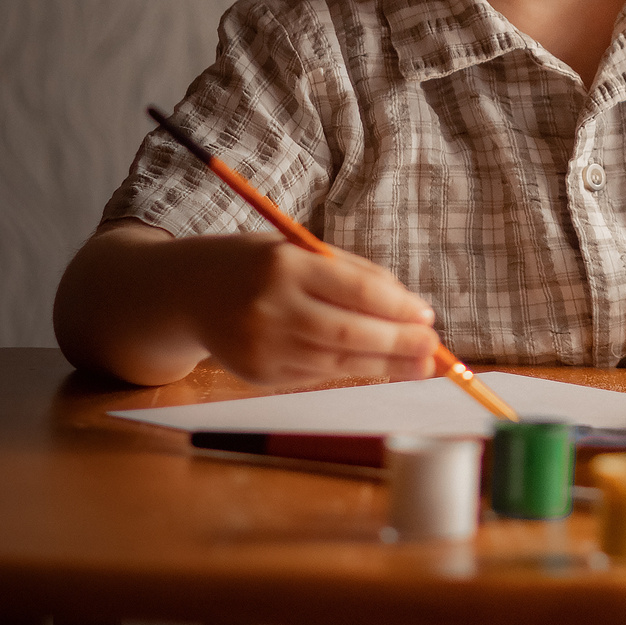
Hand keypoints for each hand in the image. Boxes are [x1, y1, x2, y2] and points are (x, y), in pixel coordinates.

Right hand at [181, 234, 444, 386]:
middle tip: (434, 348)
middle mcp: (270, 306)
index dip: (397, 307)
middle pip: (349, 332)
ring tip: (420, 365)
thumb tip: (409, 305)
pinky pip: (317, 374)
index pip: (354, 289)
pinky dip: (351, 369)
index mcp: (284, 264)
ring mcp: (262, 345)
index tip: (427, 315)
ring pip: (337, 360)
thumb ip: (353, 274)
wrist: (191, 293)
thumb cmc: (260, 265)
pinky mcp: (258, 374)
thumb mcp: (300, 250)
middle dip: (398, 343)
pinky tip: (378, 365)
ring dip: (385, 365)